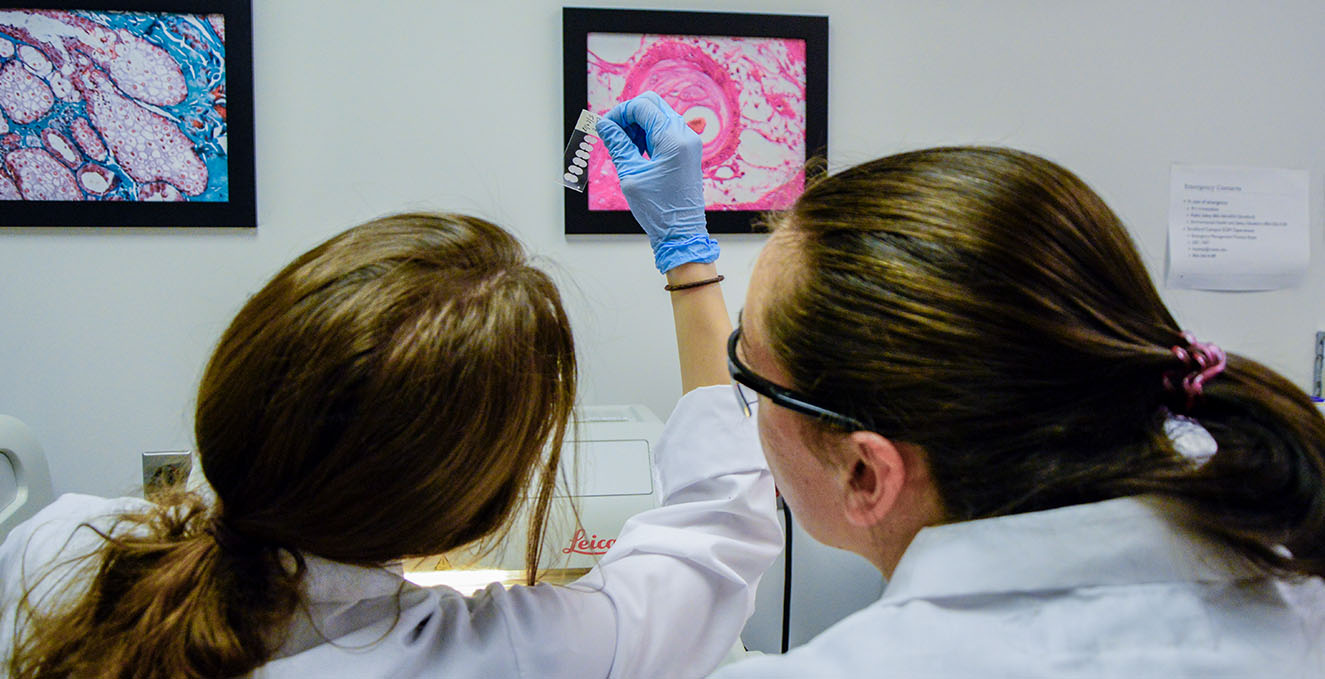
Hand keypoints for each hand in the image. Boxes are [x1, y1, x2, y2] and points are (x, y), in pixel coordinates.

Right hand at [596, 92, 718, 272]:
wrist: (682, 232)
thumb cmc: (659, 210)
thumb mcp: (630, 175)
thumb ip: (617, 144)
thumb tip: (604, 124)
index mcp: (673, 140)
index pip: (643, 107)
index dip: (620, 112)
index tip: (606, 127)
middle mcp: (685, 136)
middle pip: (653, 104)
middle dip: (629, 115)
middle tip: (614, 134)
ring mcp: (689, 142)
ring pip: (659, 115)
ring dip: (638, 124)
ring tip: (624, 147)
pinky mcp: (688, 150)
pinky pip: (666, 130)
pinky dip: (648, 134)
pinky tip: (636, 151)